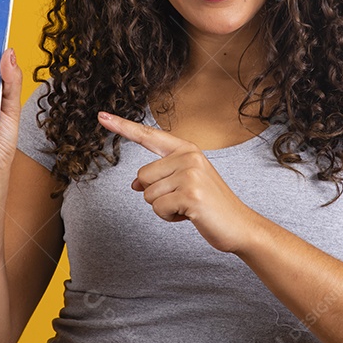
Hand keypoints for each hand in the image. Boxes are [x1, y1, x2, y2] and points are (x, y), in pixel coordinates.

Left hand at [97, 111, 260, 253]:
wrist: (240, 226)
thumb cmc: (211, 206)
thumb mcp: (187, 183)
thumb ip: (162, 176)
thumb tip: (135, 184)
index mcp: (188, 150)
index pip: (149, 136)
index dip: (123, 126)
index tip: (101, 115)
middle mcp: (189, 156)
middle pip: (143, 175)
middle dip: (156, 194)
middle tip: (184, 199)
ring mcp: (190, 174)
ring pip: (148, 194)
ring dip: (164, 208)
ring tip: (189, 207)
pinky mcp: (190, 194)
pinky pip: (158, 209)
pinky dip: (170, 217)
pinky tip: (190, 215)